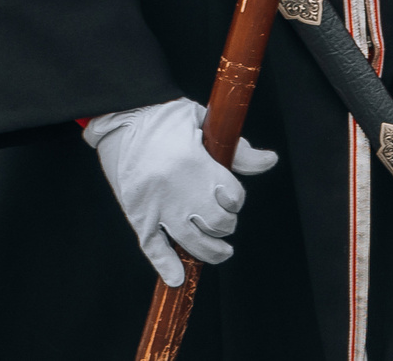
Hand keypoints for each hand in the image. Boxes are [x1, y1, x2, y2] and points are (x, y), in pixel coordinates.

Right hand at [83, 98, 277, 287]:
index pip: (232, 197)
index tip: (231, 198)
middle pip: (216, 224)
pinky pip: (152, 247)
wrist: (121, 116)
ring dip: (210, 251)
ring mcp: (156, 205)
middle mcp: (177, 189)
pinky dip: (165, 265)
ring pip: (191, 242)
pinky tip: (176, 277)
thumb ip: (237, 149)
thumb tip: (270, 161)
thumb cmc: (166, 117)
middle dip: (226, 225)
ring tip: (220, 251)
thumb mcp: (204, 122)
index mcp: (195, 163)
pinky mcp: (137, 213)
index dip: (236, 200)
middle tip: (224, 220)